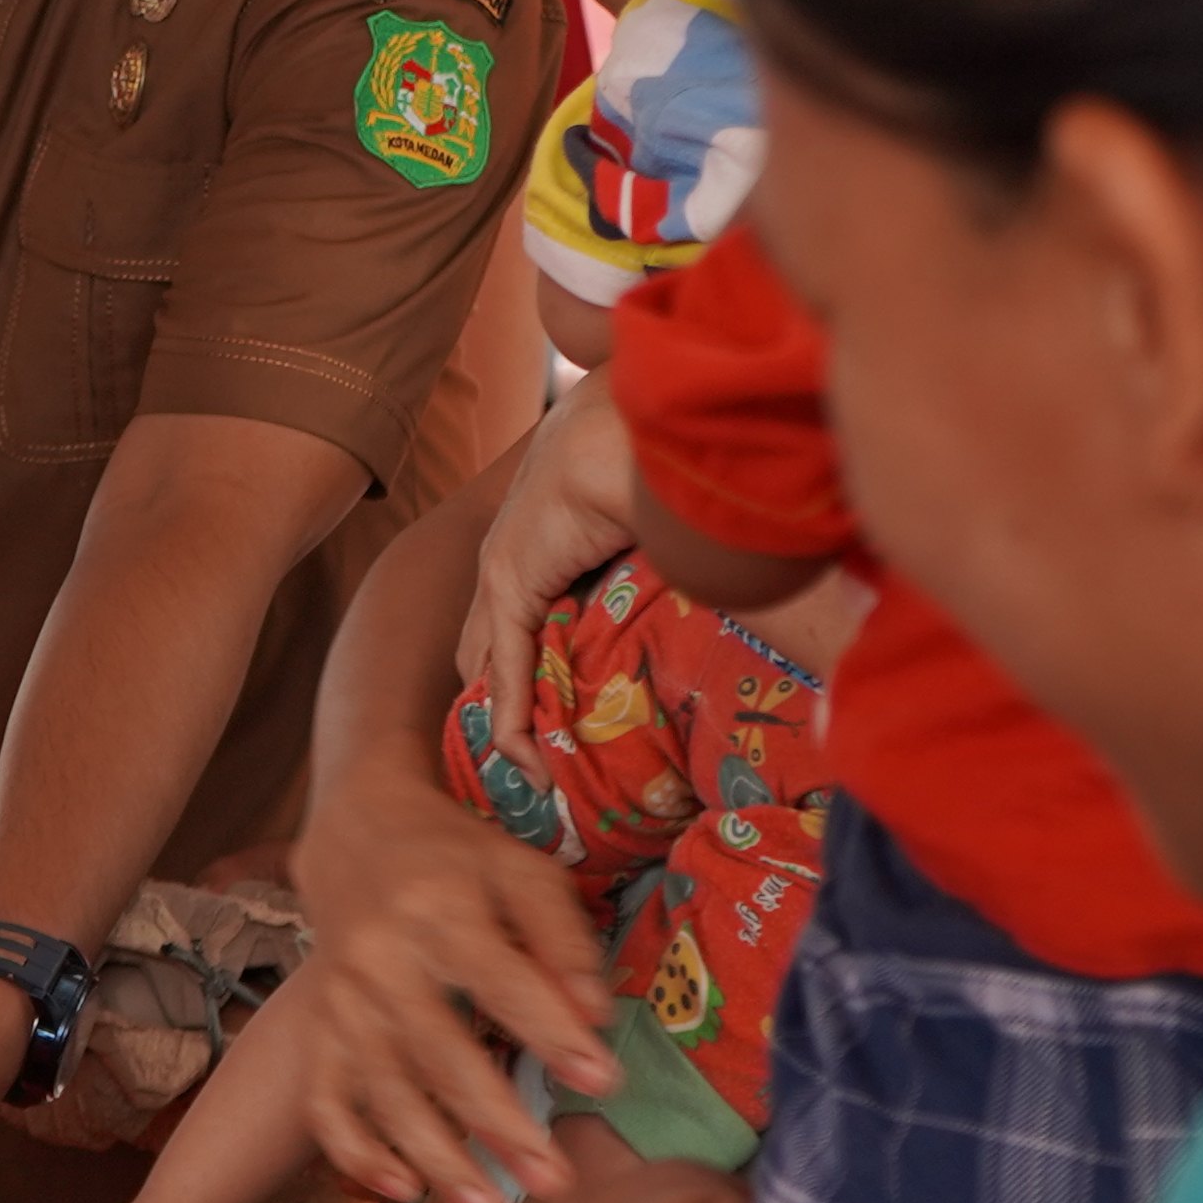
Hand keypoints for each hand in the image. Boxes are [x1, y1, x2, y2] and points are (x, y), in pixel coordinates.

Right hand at [284, 762, 608, 1202]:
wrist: (356, 834)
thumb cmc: (458, 859)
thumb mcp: (518, 871)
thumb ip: (560, 937)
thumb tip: (597, 1013)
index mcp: (439, 909)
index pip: (501, 980)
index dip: (552, 1032)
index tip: (603, 1081)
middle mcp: (382, 959)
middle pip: (440, 1051)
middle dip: (498, 1123)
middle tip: (554, 1182)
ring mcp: (343, 1001)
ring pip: (385, 1091)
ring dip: (438, 1158)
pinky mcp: (319, 1030)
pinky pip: (326, 1100)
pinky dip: (356, 1150)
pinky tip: (401, 1187)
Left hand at [465, 380, 646, 744]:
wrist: (631, 428)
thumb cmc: (651, 457)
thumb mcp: (647, 520)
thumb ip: (655, 551)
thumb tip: (718, 575)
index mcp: (537, 534)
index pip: (512, 619)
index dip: (522, 669)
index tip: (556, 717)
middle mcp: (507, 554)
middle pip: (485, 646)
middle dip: (501, 702)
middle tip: (536, 759)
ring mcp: (501, 570)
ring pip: (488, 664)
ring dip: (508, 721)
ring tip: (537, 775)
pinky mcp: (510, 584)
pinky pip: (504, 671)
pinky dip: (511, 721)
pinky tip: (528, 762)